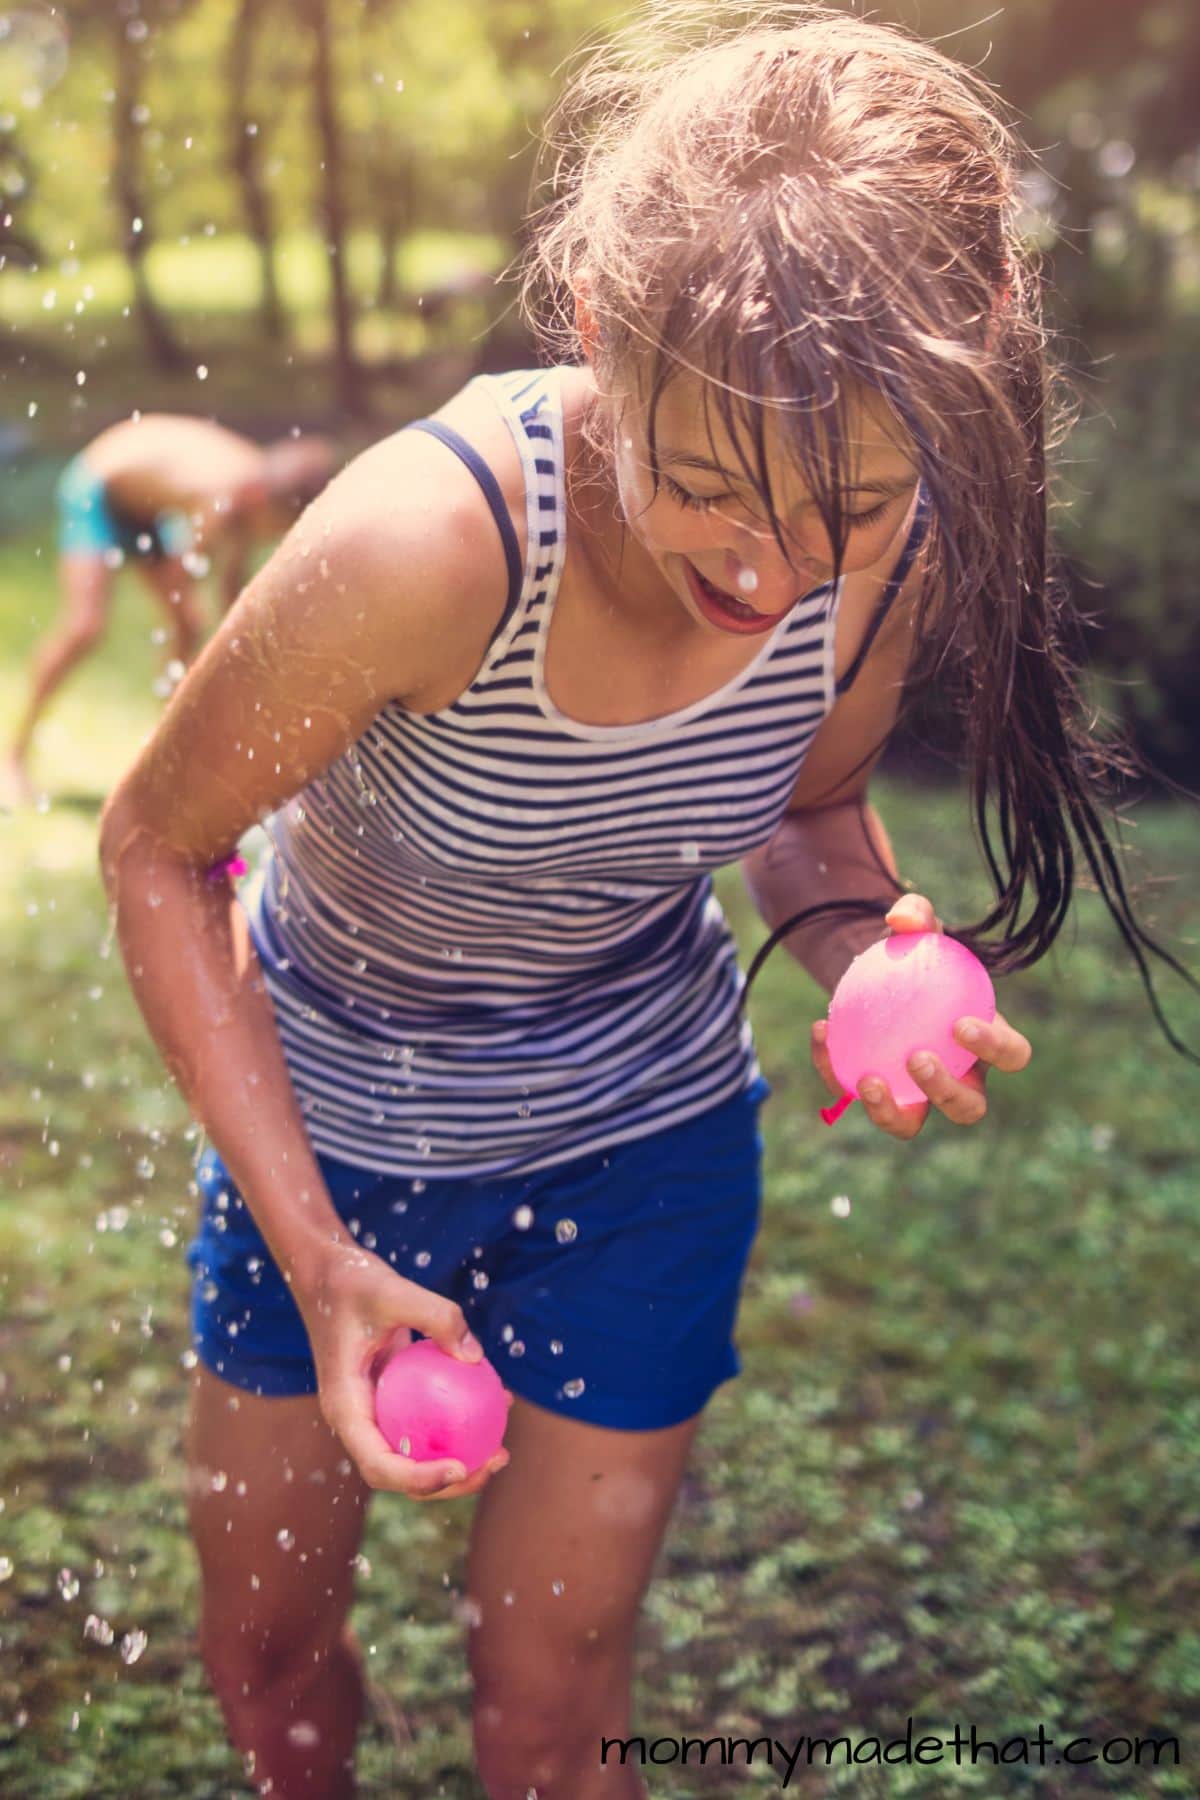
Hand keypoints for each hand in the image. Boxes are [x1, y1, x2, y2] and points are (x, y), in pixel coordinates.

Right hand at [294, 1242, 511, 1499]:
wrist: (329, 1271)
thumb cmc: (353, 1281)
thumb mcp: (392, 1290)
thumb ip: (436, 1317)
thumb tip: (475, 1358)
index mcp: (346, 1410)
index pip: (379, 1465)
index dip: (418, 1478)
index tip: (459, 1466)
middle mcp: (359, 1419)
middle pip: (402, 1472)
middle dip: (449, 1483)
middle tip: (495, 1461)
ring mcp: (375, 1410)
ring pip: (417, 1452)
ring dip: (460, 1459)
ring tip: (503, 1449)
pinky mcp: (393, 1395)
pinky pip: (427, 1418)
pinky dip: (459, 1419)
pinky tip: (499, 1401)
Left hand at [810, 892, 1032, 1140]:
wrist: (872, 972)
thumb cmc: (910, 952)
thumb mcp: (917, 927)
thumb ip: (916, 915)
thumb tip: (900, 919)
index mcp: (986, 1041)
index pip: (1012, 1054)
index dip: (996, 1048)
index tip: (960, 1024)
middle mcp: (958, 1078)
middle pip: (968, 1107)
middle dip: (947, 1093)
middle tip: (917, 1058)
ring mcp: (914, 1096)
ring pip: (911, 1124)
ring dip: (891, 1112)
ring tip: (868, 1079)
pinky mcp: (871, 1096)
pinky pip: (851, 1096)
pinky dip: (832, 1068)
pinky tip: (821, 1029)